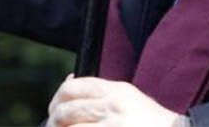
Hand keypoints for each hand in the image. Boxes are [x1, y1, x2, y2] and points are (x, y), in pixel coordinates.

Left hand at [47, 75, 184, 126]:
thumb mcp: (132, 100)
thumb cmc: (154, 124)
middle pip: (66, 111)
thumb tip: (69, 86)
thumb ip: (103, 95)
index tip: (54, 110)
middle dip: (54, 122)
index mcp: (117, 91)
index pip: (73, 88)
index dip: (57, 99)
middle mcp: (113, 107)